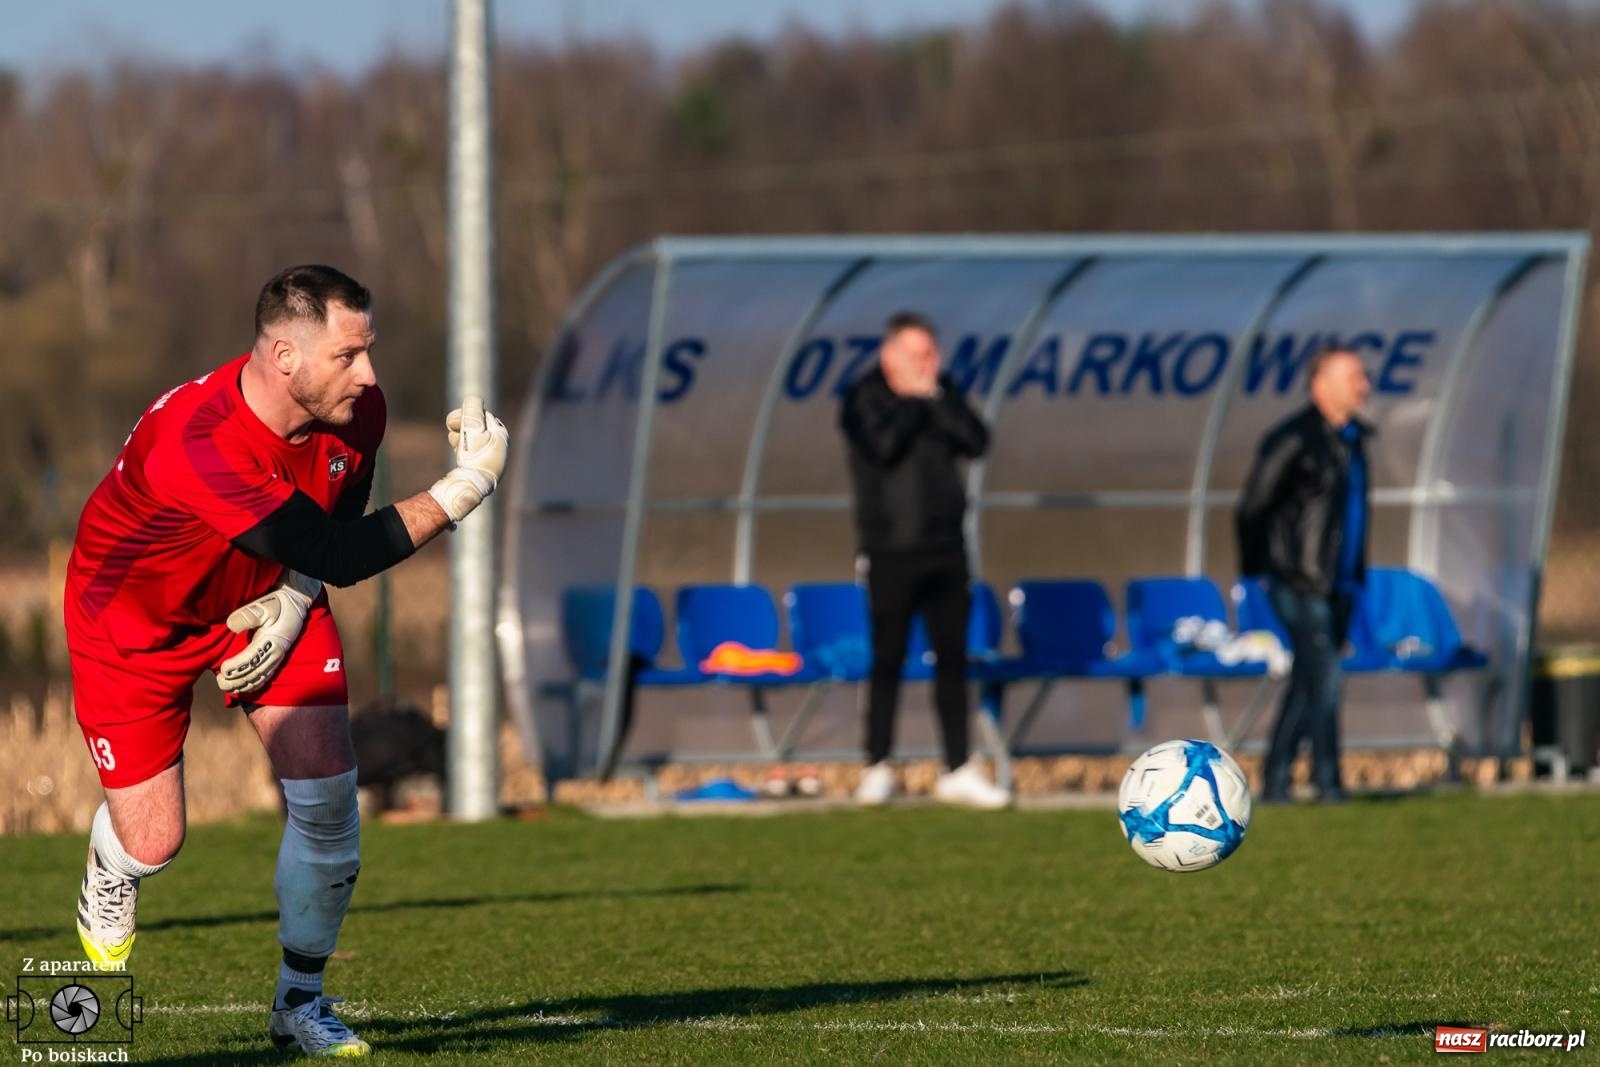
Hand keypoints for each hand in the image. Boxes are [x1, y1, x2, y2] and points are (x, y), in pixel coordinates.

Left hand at [216, 571, 321, 694]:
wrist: (295, 603)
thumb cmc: (277, 604)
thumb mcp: (264, 606)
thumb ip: (247, 615)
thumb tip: (231, 626)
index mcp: (271, 641)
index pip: (251, 660)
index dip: (236, 667)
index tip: (222, 669)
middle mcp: (275, 653)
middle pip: (254, 674)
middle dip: (236, 681)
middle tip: (220, 681)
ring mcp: (277, 658)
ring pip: (259, 678)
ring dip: (242, 685)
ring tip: (226, 686)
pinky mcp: (277, 659)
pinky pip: (265, 677)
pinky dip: (253, 685)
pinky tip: (243, 687)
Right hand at [428, 394, 509, 522]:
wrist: (472, 486)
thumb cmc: (474, 455)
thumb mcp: (473, 427)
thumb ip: (473, 409)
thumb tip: (474, 399)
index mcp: (501, 435)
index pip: (482, 415)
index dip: (465, 415)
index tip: (452, 423)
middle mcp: (499, 446)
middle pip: (477, 426)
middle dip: (461, 425)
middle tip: (450, 427)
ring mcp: (491, 458)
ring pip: (472, 439)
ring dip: (459, 437)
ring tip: (454, 443)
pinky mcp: (481, 469)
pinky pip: (471, 452)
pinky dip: (461, 449)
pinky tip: (457, 453)